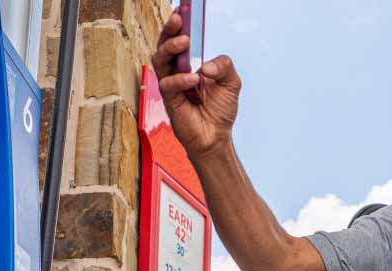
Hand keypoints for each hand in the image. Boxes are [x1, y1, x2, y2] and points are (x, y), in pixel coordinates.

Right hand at [152, 12, 240, 158]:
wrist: (215, 137)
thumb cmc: (219, 110)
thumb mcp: (231, 82)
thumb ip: (224, 66)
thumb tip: (206, 65)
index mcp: (190, 64)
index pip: (180, 41)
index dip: (178, 26)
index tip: (182, 11)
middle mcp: (177, 72)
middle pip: (164, 46)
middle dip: (170, 31)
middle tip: (179, 21)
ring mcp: (171, 85)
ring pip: (160, 60)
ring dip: (171, 48)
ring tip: (185, 42)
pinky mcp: (169, 100)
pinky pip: (168, 84)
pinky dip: (180, 79)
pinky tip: (193, 79)